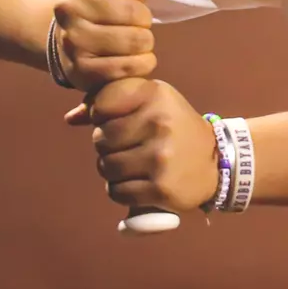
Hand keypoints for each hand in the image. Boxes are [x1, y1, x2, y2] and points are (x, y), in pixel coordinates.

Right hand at [51, 0, 161, 89]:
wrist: (73, 37)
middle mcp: (64, 6)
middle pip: (132, 11)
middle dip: (144, 17)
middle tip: (136, 22)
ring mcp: (69, 40)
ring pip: (133, 40)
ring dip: (145, 41)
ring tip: (136, 39)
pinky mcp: (78, 70)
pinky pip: (125, 68)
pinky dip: (141, 64)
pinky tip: (136, 58)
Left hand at [69, 77, 219, 212]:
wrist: (217, 162)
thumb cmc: (174, 128)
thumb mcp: (152, 104)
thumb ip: (111, 104)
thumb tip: (70, 118)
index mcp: (156, 96)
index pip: (102, 104)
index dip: (103, 115)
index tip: (118, 119)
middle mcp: (159, 123)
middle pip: (100, 139)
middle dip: (108, 146)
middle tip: (129, 146)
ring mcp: (160, 158)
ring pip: (106, 167)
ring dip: (113, 170)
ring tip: (133, 165)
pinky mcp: (160, 188)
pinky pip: (116, 192)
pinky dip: (121, 190)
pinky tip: (138, 183)